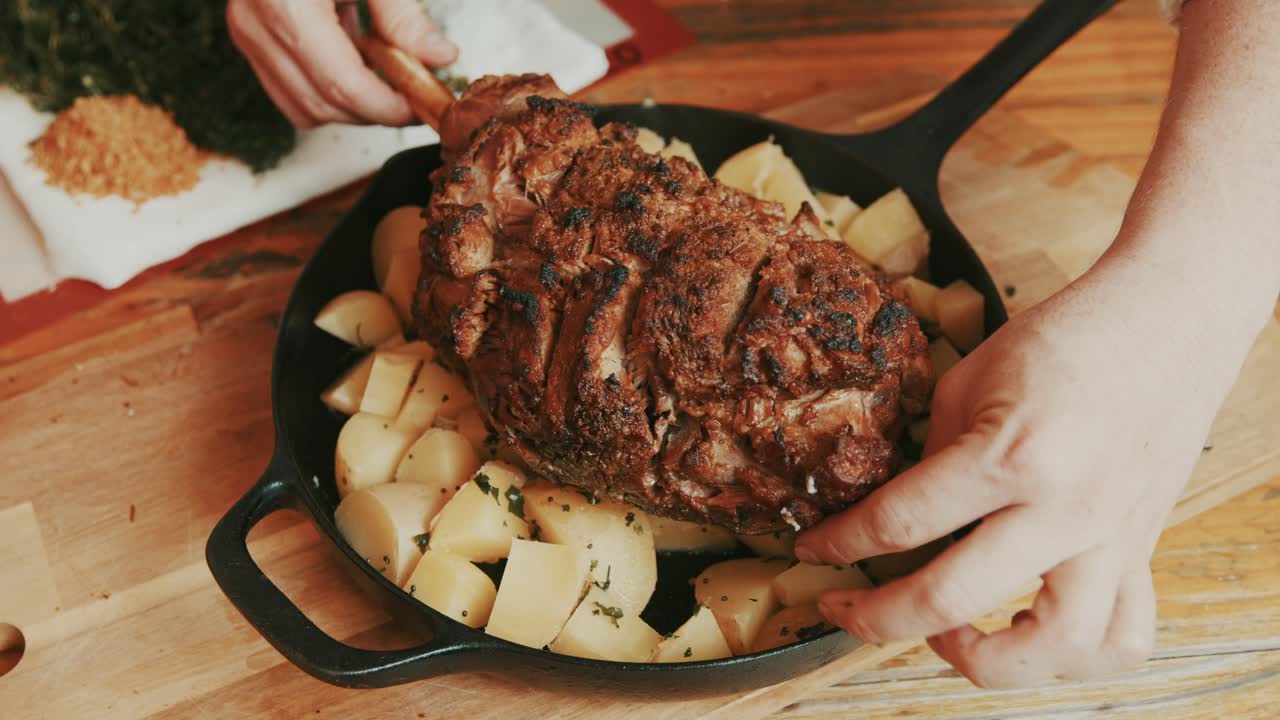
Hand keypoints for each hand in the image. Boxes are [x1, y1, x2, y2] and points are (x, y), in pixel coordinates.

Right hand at [227, 0, 457, 126]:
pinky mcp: (250, 38)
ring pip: (305, 108)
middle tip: (412, 93)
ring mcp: (248, 34)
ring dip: (350, 105)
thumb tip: (439, 57)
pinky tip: (352, 57)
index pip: (343, 85)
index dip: (388, 107)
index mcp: (285, 3)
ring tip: (382, 72)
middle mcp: (256, 25)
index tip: (420, 104)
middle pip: (324, 105)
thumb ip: (402, 15)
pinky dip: (326, 89)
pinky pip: (290, 91)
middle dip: (374, 112)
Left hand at [795, 255, 1244, 687]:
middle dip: (875, 616)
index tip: (813, 551)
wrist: (1168, 318)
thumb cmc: (1065, 338)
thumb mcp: (970, 381)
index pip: (900, 522)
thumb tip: (897, 516)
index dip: (841, 543)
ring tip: (947, 635)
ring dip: (985, 660)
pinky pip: (1123, 637)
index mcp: (1011, 455)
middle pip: (950, 600)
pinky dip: (1074, 657)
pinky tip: (1030, 635)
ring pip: (1054, 648)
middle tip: (844, 608)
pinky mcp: (1143, 549)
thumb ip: (932, 458)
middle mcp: (1065, 510)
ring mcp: (1112, 538)